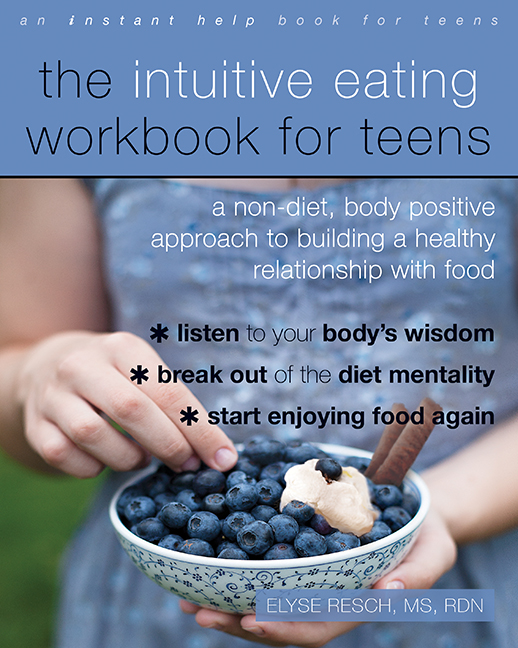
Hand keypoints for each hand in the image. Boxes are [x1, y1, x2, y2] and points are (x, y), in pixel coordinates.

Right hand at [15, 330, 237, 477]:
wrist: (47, 364)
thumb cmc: (114, 374)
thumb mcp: (143, 370)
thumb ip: (175, 404)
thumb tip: (216, 451)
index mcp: (122, 347)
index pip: (168, 392)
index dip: (200, 430)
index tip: (222, 458)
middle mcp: (83, 366)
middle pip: (132, 412)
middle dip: (169, 445)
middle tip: (187, 464)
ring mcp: (53, 395)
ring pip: (94, 436)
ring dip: (129, 459)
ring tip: (143, 459)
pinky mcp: (34, 424)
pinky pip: (64, 457)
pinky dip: (93, 468)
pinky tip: (105, 460)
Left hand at [179, 507, 456, 646]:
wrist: (413, 510)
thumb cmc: (427, 534)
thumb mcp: (434, 551)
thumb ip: (416, 577)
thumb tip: (384, 595)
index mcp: (355, 603)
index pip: (315, 625)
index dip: (283, 626)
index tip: (251, 619)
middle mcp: (326, 596)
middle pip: (278, 619)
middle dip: (237, 619)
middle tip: (198, 610)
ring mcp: (312, 579)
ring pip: (265, 598)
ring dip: (227, 599)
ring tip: (188, 592)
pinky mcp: (301, 556)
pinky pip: (267, 568)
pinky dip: (237, 569)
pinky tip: (208, 560)